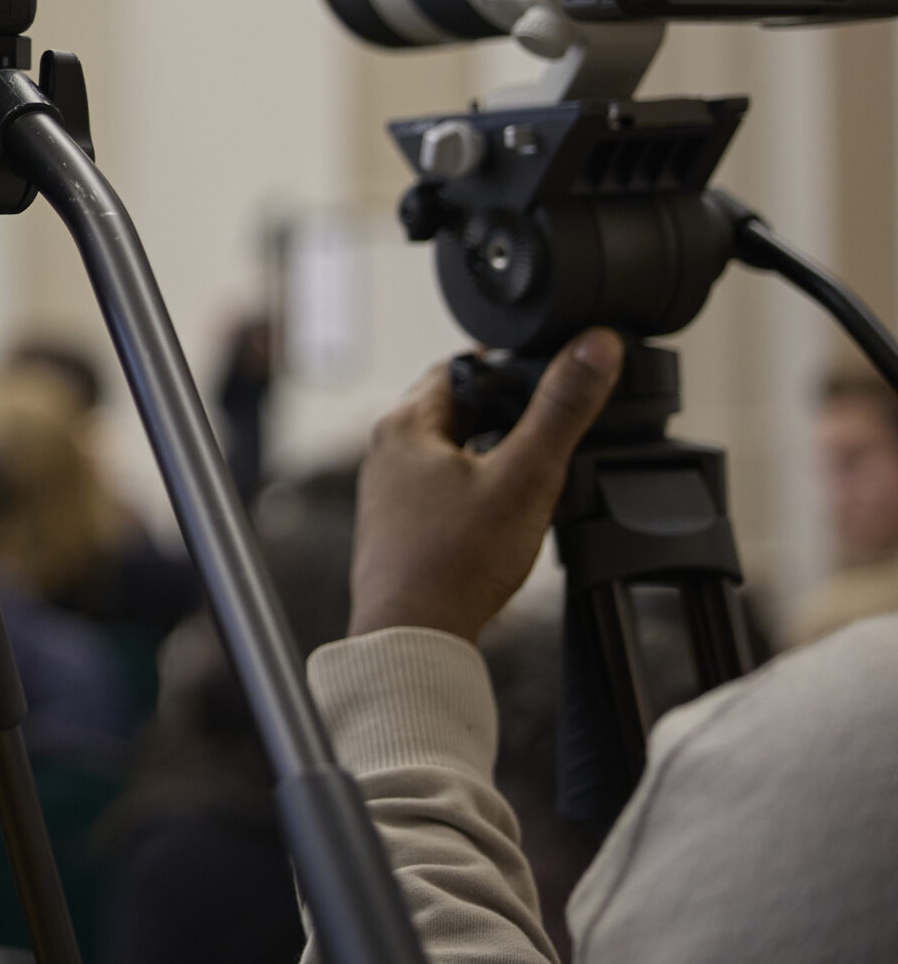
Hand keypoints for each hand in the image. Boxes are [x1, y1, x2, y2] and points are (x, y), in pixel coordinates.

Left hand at [348, 329, 624, 642]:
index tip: (549, 381)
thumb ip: (561, 410)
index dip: (510, 369)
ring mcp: (388, 489)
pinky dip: (477, 486)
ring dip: (492, 451)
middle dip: (504, 413)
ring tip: (534, 471)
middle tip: (549, 427)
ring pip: (451, 448)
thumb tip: (594, 347)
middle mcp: (387, 450)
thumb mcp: (525, 477)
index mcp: (406, 424)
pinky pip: (443, 486)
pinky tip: (504, 511)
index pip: (462, 367)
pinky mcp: (398, 524)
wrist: (415, 635)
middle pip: (457, 407)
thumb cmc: (456, 562)